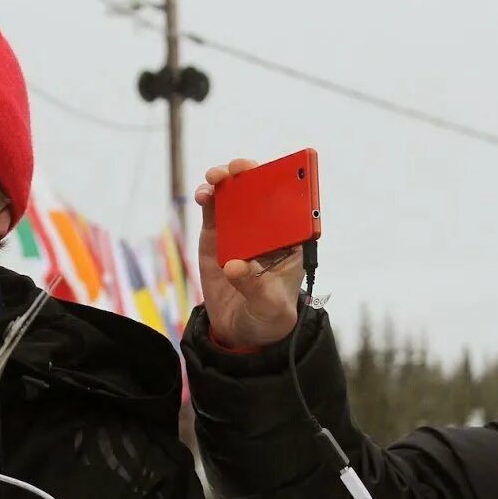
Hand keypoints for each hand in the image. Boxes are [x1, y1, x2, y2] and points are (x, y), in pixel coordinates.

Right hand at [193, 158, 305, 349]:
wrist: (240, 330)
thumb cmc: (267, 315)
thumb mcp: (268, 306)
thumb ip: (254, 287)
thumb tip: (234, 267)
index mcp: (290, 242)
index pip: (294, 208)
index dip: (291, 187)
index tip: (284, 174)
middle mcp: (266, 230)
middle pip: (262, 193)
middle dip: (253, 175)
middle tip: (240, 169)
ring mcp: (240, 230)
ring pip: (235, 196)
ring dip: (226, 180)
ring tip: (216, 177)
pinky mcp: (217, 236)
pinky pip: (213, 211)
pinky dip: (207, 198)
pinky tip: (203, 194)